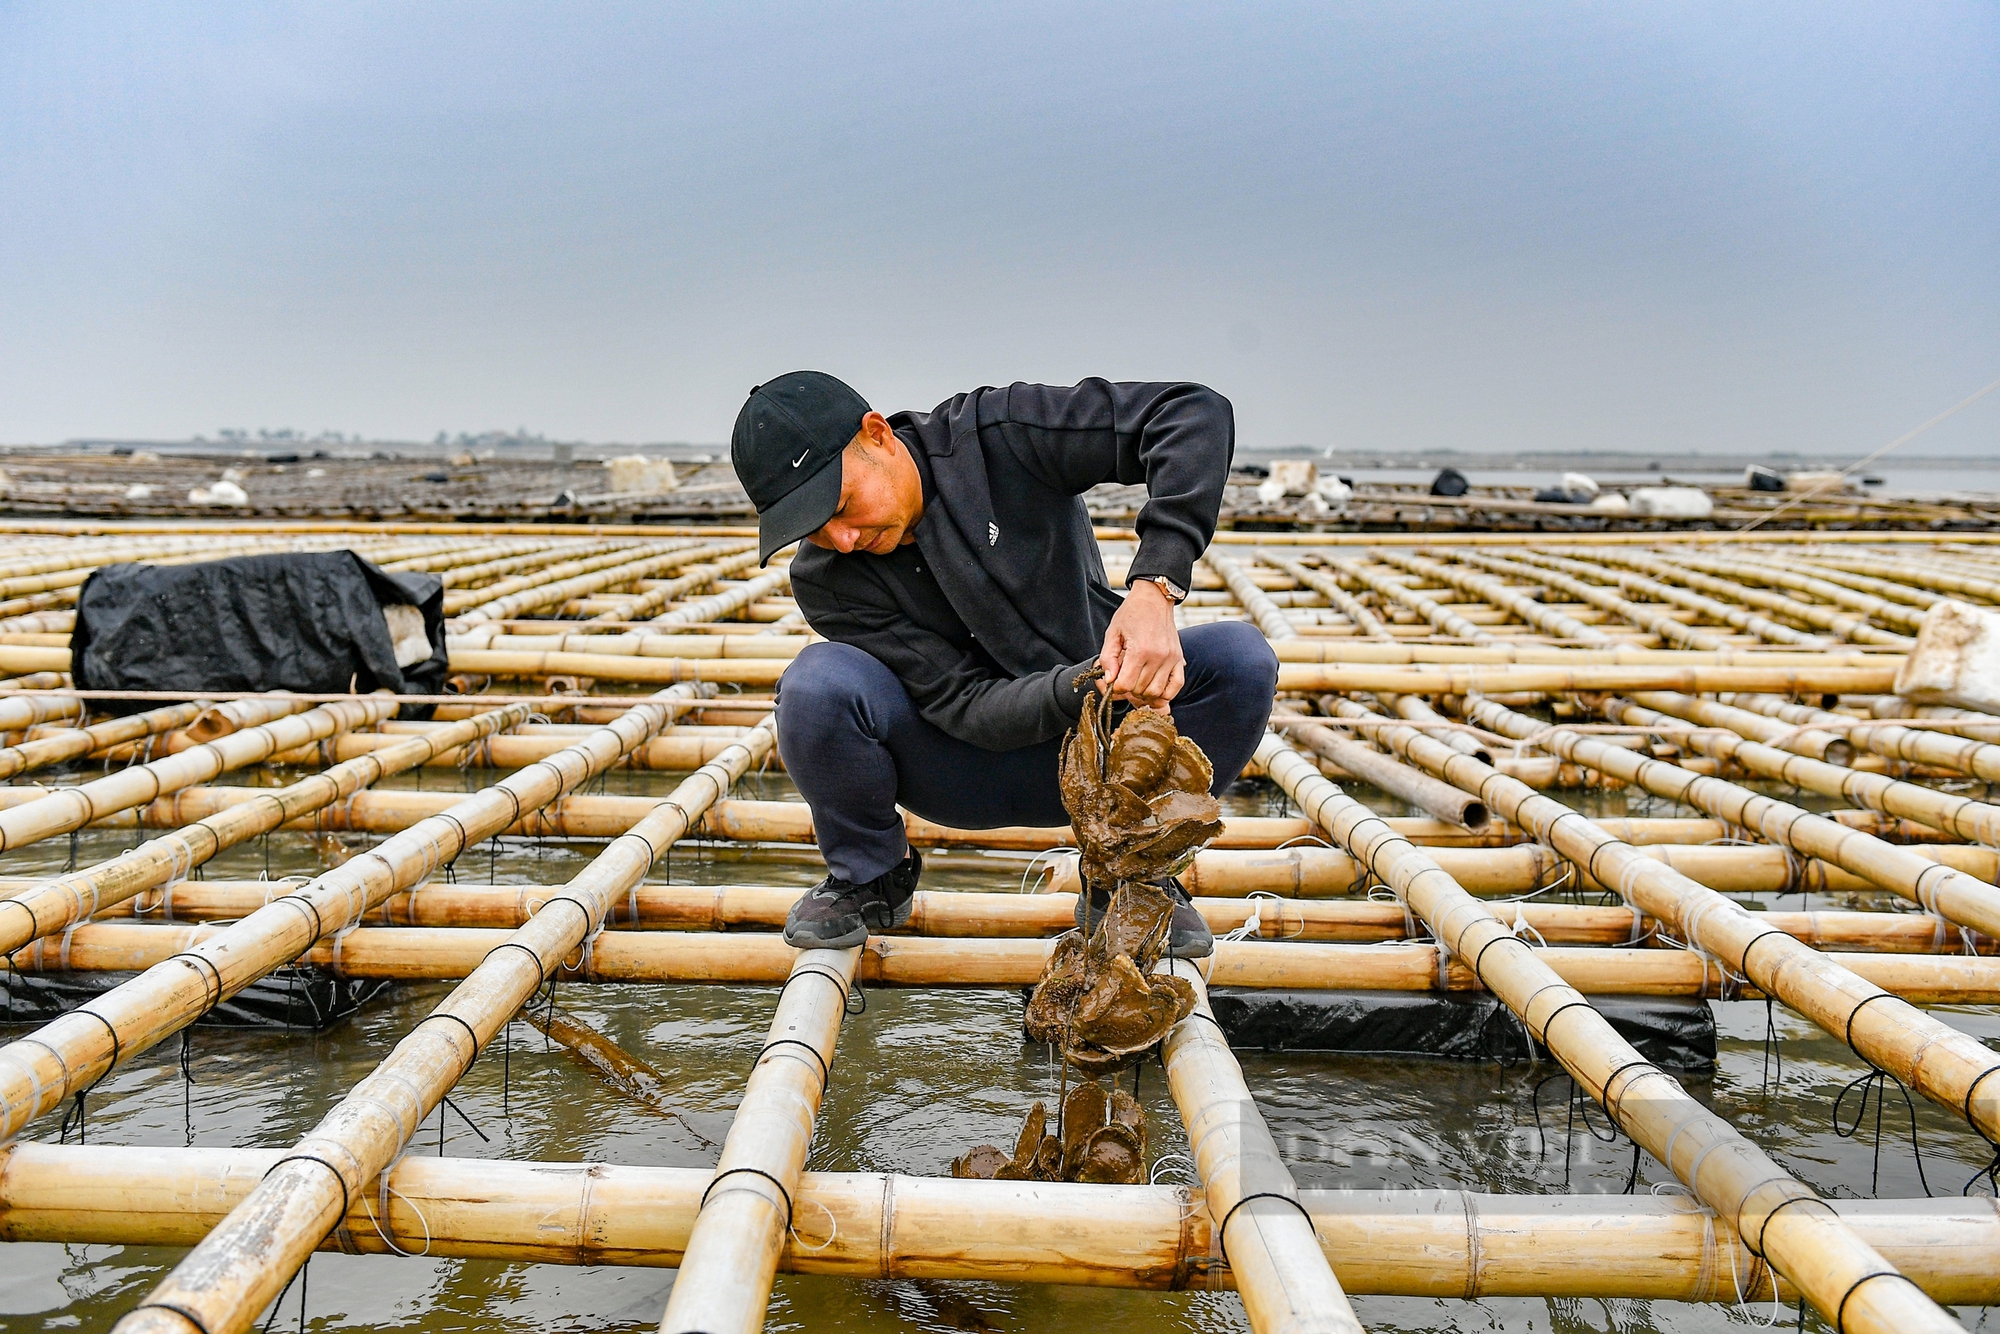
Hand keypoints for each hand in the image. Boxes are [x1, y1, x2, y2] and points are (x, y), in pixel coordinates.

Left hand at [1098, 580, 1184, 708]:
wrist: (1154, 598)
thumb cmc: (1131, 613)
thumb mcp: (1112, 632)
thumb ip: (1107, 658)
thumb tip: (1109, 680)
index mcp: (1140, 650)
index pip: (1126, 684)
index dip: (1116, 687)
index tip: (1113, 681)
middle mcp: (1158, 656)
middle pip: (1140, 690)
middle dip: (1128, 690)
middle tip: (1124, 680)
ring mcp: (1171, 658)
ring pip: (1157, 692)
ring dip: (1144, 693)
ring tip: (1137, 682)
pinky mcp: (1179, 658)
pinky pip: (1176, 686)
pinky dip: (1165, 693)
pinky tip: (1154, 688)